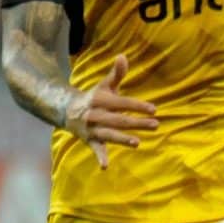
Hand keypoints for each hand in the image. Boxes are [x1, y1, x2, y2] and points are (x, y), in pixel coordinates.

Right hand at [65, 54, 157, 168]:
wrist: (68, 111)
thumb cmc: (95, 98)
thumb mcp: (104, 85)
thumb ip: (117, 73)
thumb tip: (123, 56)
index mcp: (100, 99)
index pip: (121, 103)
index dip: (137, 106)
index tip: (154, 109)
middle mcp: (95, 114)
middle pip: (118, 120)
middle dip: (137, 123)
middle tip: (156, 125)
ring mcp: (92, 129)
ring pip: (109, 135)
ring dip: (123, 139)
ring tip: (138, 142)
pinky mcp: (90, 141)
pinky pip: (95, 149)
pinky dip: (99, 157)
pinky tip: (105, 166)